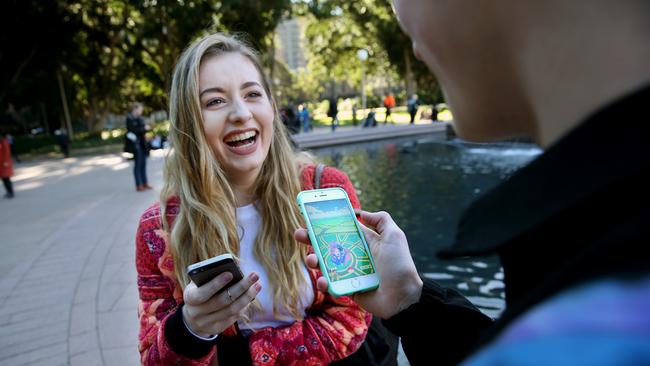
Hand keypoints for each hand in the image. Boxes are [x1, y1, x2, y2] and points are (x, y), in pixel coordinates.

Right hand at [182, 271, 260, 336]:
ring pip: (231, 310)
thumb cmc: (199, 292)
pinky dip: (243, 306)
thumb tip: (235, 264)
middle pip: (222, 301)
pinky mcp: (216, 329)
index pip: (202, 293)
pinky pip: (233, 318)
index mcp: (189, 297)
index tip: (230, 273)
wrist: (192, 318)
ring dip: (246, 297)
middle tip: (254, 275)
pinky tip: (250, 297)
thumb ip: (211, 274)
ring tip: (257, 286)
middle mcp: (196, 313)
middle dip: (240, 287)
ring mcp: (206, 323)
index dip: (215, 284)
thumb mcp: (199, 283)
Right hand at [295, 210, 422, 318]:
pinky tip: (324, 281)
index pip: (340, 229)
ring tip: (311, 260)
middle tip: (299, 234)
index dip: (325, 224)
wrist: (403, 297)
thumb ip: (381, 219)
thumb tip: (362, 213)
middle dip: (311, 239)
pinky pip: (330, 283)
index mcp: (363, 241)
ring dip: (313, 259)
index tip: (310, 218)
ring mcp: (348, 272)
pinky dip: (324, 282)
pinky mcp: (346, 288)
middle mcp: (353, 255)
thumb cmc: (399, 265)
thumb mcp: (394, 236)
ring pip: (324, 264)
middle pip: (327, 245)